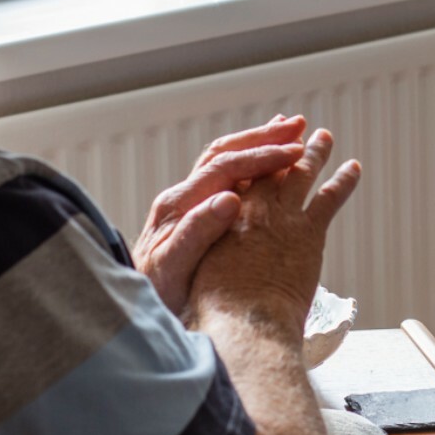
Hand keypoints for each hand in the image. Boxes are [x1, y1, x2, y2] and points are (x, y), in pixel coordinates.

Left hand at [135, 116, 309, 316]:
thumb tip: (229, 199)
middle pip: (224, 153)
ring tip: (288, 132)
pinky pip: (226, 179)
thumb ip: (198, 232)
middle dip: (262, 138)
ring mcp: (187, 203)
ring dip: (256, 144)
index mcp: (178, 204)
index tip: (295, 152)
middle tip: (298, 124)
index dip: (261, 156)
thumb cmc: (156, 294)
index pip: (224, 167)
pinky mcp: (195, 214)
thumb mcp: (175, 267)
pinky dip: (251, 165)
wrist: (136, 310)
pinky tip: (272, 166)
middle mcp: (181, 196)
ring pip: (225, 161)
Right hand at [191, 127, 360, 335]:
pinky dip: (344, 180)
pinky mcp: (310, 232)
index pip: (236, 174)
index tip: (257, 144)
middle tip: (293, 126)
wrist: (243, 322)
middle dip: (281, 144)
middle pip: (269, 165)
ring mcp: (283, 216)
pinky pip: (331, 196)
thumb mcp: (198, 271)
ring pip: (302, 173)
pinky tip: (354, 167)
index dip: (248, 157)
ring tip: (324, 136)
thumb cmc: (214, 308)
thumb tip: (208, 253)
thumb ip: (205, 251)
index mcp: (221, 214)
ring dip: (315, 152)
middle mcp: (252, 206)